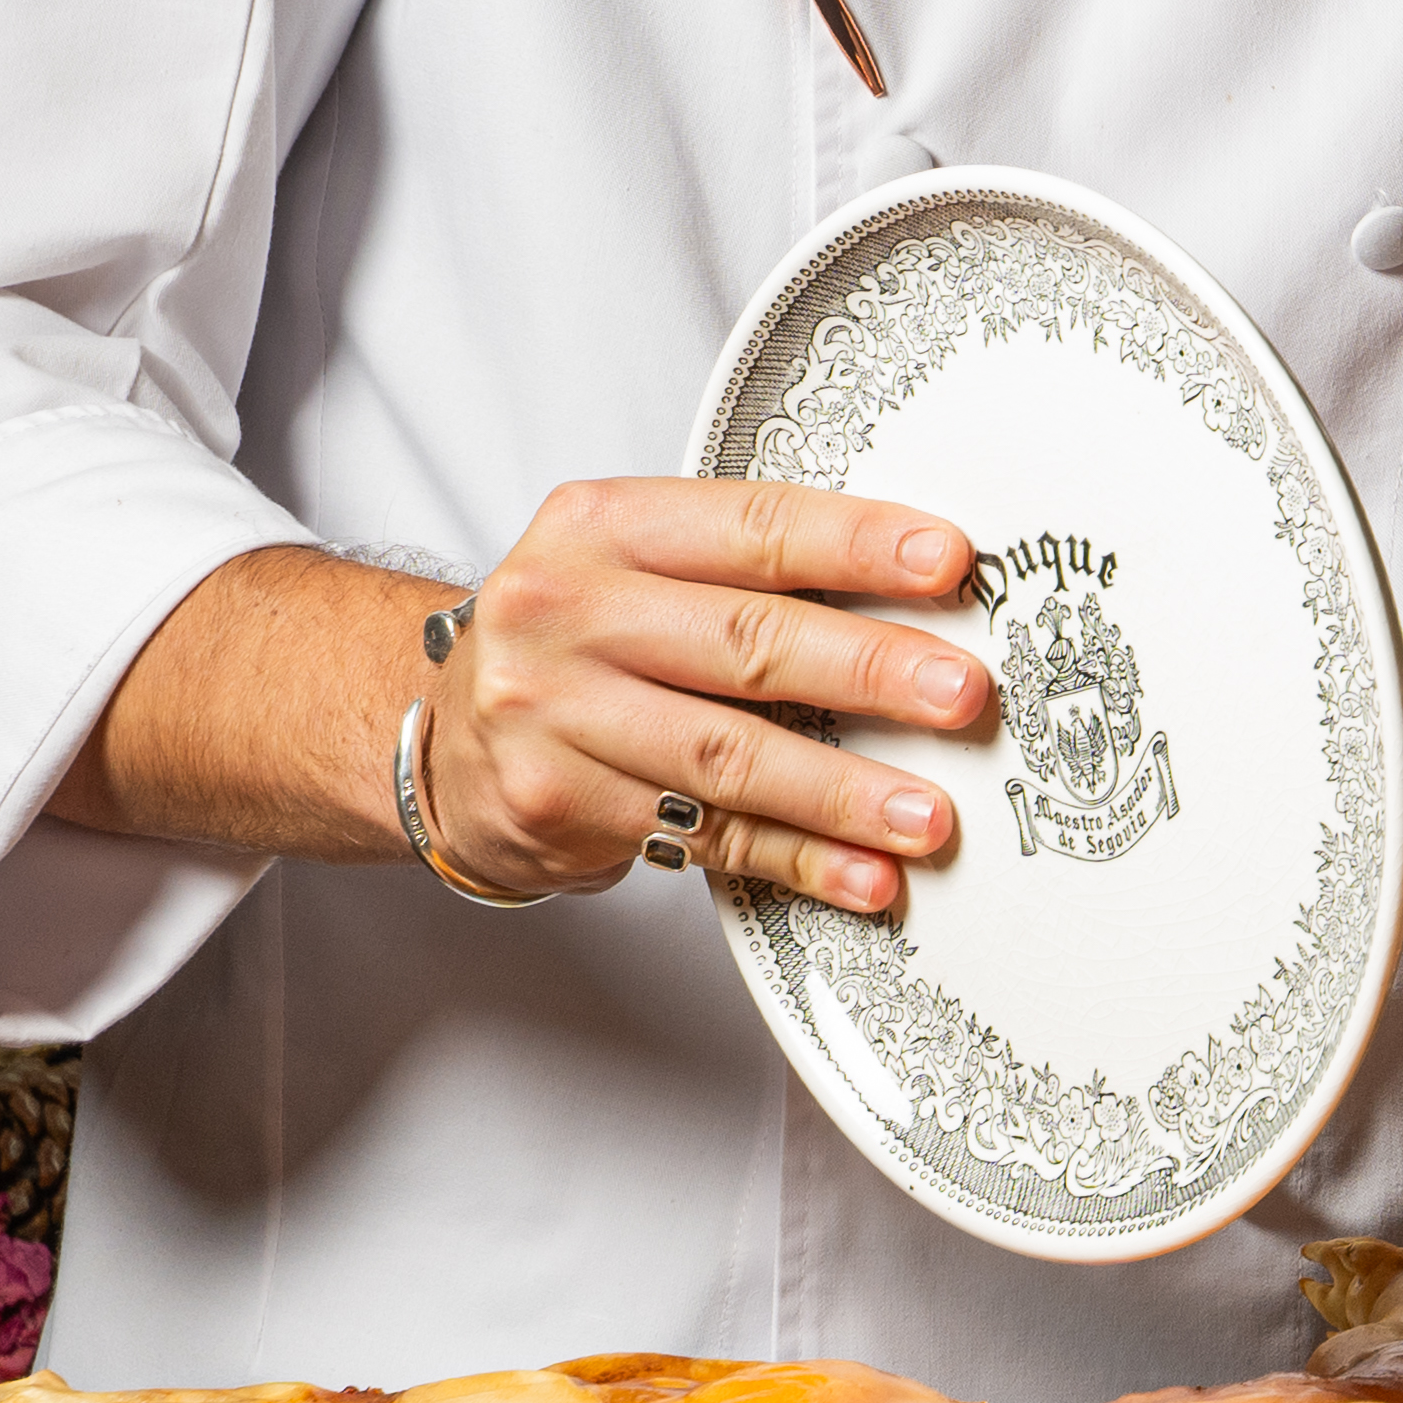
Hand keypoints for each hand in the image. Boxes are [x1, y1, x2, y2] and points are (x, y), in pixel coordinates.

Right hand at [417, 480, 997, 915]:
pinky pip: (706, 839)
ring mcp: (554, 717)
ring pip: (726, 758)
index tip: (950, 561)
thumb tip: (924, 586)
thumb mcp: (632, 562)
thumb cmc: (576, 635)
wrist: (441, 734)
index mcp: (600, 527)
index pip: (748, 526)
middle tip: (961, 693)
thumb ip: (746, 563)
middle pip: (744, 643)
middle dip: (868, 671)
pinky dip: (798, 861)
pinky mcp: (559, 808)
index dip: (855, 542)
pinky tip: (866, 876)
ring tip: (930, 814)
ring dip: (842, 791)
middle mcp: (566, 614)